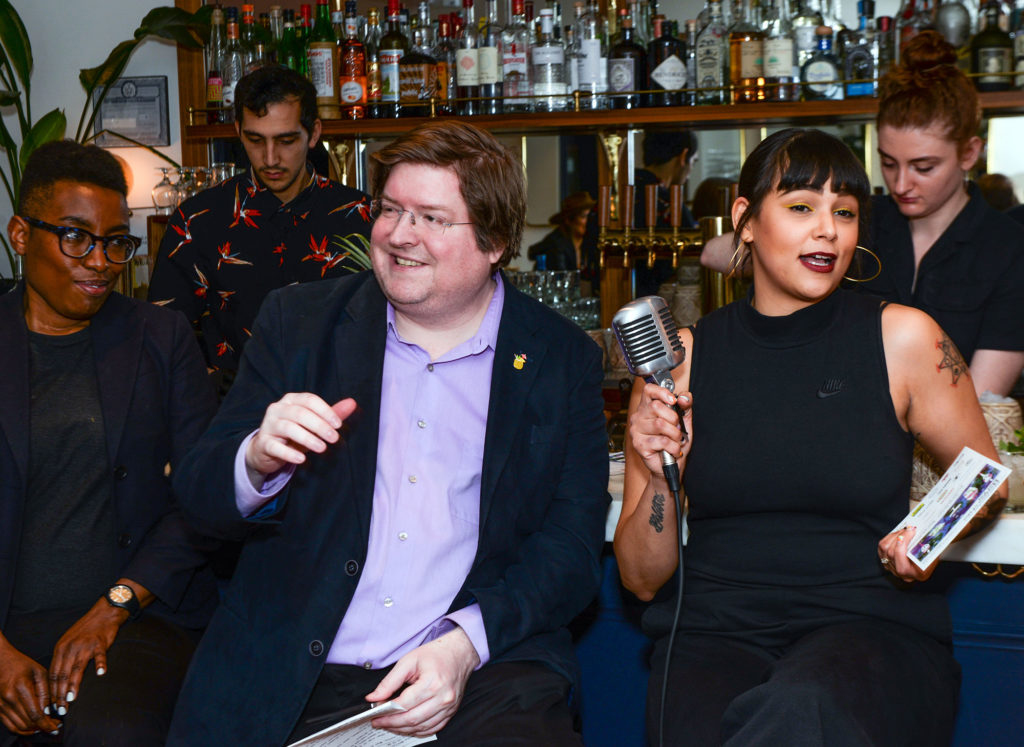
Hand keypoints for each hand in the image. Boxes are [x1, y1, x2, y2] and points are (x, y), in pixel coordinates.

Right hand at [0, 637, 60, 735]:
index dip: (47, 724)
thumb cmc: (21, 664)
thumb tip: (50, 710)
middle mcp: (9, 699)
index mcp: (22, 688)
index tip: (56, 726)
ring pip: (18, 727)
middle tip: (54, 726)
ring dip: (33, 730)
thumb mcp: (39, 672)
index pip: (36, 714)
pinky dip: (21, 729)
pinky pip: (9, 725)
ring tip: (44, 726)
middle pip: (28, 723)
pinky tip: (32, 727)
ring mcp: (1, 705)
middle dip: (43, 727)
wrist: (1, 661)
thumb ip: (46, 691)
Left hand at [47, 599, 127, 711]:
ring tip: (71, 699)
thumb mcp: (68, 642)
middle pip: (63, 674)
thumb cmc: (86, 630)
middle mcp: (70, 648)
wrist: (103, 613)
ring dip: (73, 685)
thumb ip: (63, 659)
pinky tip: (100, 673)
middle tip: (61, 709)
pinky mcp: (100, 643)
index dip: (51, 691)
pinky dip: (100, 664)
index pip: (54, 674)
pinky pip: (100, 655)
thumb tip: (58, 681)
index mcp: (61, 648)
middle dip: (60, 694)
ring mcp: (86, 645)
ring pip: (77, 668)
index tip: (51, 705)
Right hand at [245, 395, 357, 478]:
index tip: (339, 425)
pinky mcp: (263, 443)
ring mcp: (268, 425)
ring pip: (288, 428)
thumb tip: (352, 403)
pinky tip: (302, 459)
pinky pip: (275, 447)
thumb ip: (332, 414)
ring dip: (307, 438)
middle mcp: (277, 409)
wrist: (267, 450)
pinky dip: (289, 453)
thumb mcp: (314, 424)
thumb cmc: (294, 434)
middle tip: (334, 438)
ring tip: (322, 448)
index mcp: (291, 400)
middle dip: (319, 425)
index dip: (325, 411)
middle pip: (300, 413)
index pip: (309, 400)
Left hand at [365, 628, 479, 736]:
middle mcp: (443, 697)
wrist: (460, 652)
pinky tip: (406, 727)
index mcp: (432, 682)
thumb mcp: (409, 661)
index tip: (375, 714)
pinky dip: (417, 731)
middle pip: (412, 719)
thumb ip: (390, 681)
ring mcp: (449, 707)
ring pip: (421, 727)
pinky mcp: (451, 711)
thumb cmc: (436, 654)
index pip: (404, 704)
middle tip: (378, 722)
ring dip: (403, 729)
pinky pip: (432, 728)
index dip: (386, 712)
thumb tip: (374, 697)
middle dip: (391, 724)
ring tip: (389, 725)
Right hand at [629, 382, 691, 479]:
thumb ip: (685, 406)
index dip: (661, 392)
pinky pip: (660, 441)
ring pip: (659, 424)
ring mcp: (636, 431)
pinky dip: (673, 447)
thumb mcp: (684, 421)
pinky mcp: (638, 445)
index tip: (673, 400)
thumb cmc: (674, 442)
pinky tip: (672, 449)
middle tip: (676, 428)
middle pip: (656, 406)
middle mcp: (638, 417)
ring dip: (674, 435)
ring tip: (675, 440)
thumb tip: (684, 397)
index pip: (649, 390)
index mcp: (647, 408)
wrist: (672, 464)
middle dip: (673, 418)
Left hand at [877, 526, 935, 582]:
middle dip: (899, 537)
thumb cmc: (931, 556)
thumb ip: (926, 545)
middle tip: (908, 528)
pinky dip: (889, 539)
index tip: (910, 530)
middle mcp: (903, 575)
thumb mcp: (933, 553)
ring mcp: (893, 569)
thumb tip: (917, 530)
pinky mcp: (886, 563)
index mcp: (917, 574)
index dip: (903, 542)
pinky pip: (882, 548)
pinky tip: (898, 535)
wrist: (927, 561)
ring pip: (885, 549)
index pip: (902, 561)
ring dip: (894, 536)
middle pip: (892, 553)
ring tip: (904, 530)